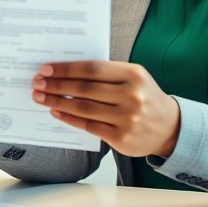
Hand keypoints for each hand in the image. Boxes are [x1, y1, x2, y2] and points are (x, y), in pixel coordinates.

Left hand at [32, 61, 180, 157]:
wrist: (170, 128)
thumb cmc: (145, 97)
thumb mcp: (133, 78)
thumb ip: (106, 74)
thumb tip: (66, 71)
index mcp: (133, 74)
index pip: (92, 69)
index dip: (66, 69)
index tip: (46, 69)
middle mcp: (131, 95)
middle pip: (84, 88)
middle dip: (56, 85)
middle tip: (37, 83)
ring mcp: (127, 118)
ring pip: (83, 107)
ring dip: (57, 102)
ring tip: (40, 97)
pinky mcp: (121, 137)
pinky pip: (87, 126)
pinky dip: (69, 118)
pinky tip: (56, 112)